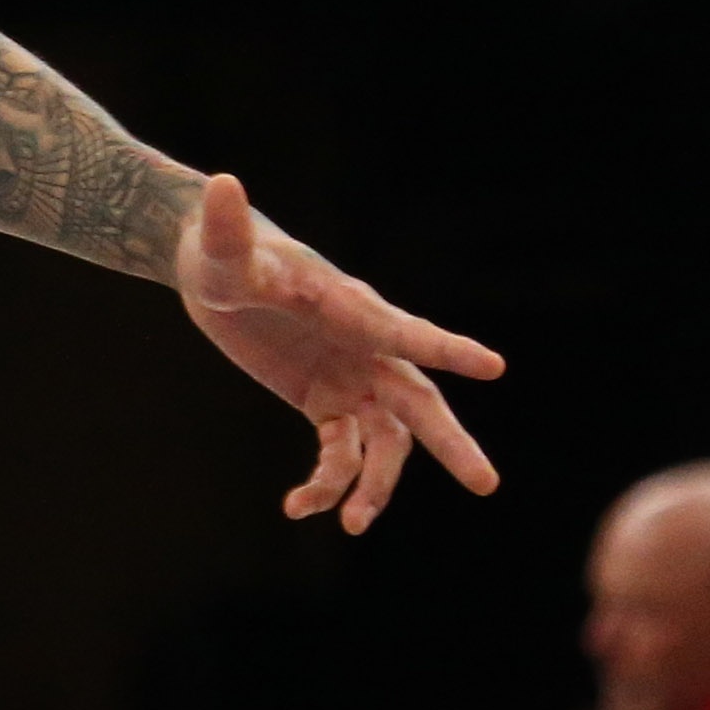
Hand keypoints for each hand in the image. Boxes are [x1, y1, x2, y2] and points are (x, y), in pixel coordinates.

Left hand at [176, 174, 504, 533]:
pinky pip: (341, 452)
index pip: (401, 331)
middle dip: (450, 443)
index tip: (495, 366)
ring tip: (354, 525)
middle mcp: (363, 346)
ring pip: (385, 441)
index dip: (444, 349)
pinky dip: (328, 482)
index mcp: (348, 307)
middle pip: (418, 402)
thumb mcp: (222, 248)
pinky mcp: (325, 401)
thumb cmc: (224, 250)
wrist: (214, 264)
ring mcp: (350, 376)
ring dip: (376, 484)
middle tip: (486, 484)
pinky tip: (298, 507)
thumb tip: (222, 184)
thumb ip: (226, 227)